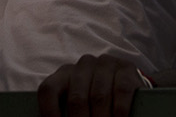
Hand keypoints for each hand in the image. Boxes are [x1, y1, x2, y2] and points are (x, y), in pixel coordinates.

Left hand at [36, 53, 150, 116]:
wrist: (126, 87)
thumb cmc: (94, 102)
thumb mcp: (78, 104)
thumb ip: (66, 112)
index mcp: (65, 73)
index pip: (48, 90)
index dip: (49, 113)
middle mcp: (84, 64)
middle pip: (76, 99)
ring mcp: (106, 63)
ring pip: (99, 97)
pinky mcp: (126, 68)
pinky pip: (121, 91)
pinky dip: (120, 112)